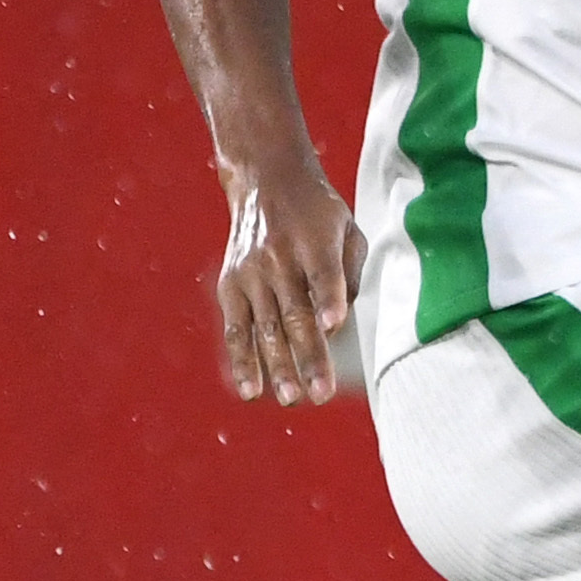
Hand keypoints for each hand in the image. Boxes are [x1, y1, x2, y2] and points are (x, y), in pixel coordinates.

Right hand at [216, 155, 359, 405]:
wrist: (265, 181)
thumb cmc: (319, 213)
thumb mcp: (347, 228)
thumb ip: (350, 270)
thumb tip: (340, 320)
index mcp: (315, 242)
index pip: (324, 274)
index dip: (328, 299)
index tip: (333, 325)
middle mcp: (279, 259)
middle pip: (294, 313)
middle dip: (308, 356)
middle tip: (320, 394)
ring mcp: (251, 273)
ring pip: (265, 327)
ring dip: (277, 366)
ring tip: (290, 399)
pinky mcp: (230, 284)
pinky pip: (236, 328)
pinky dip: (241, 360)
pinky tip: (250, 389)